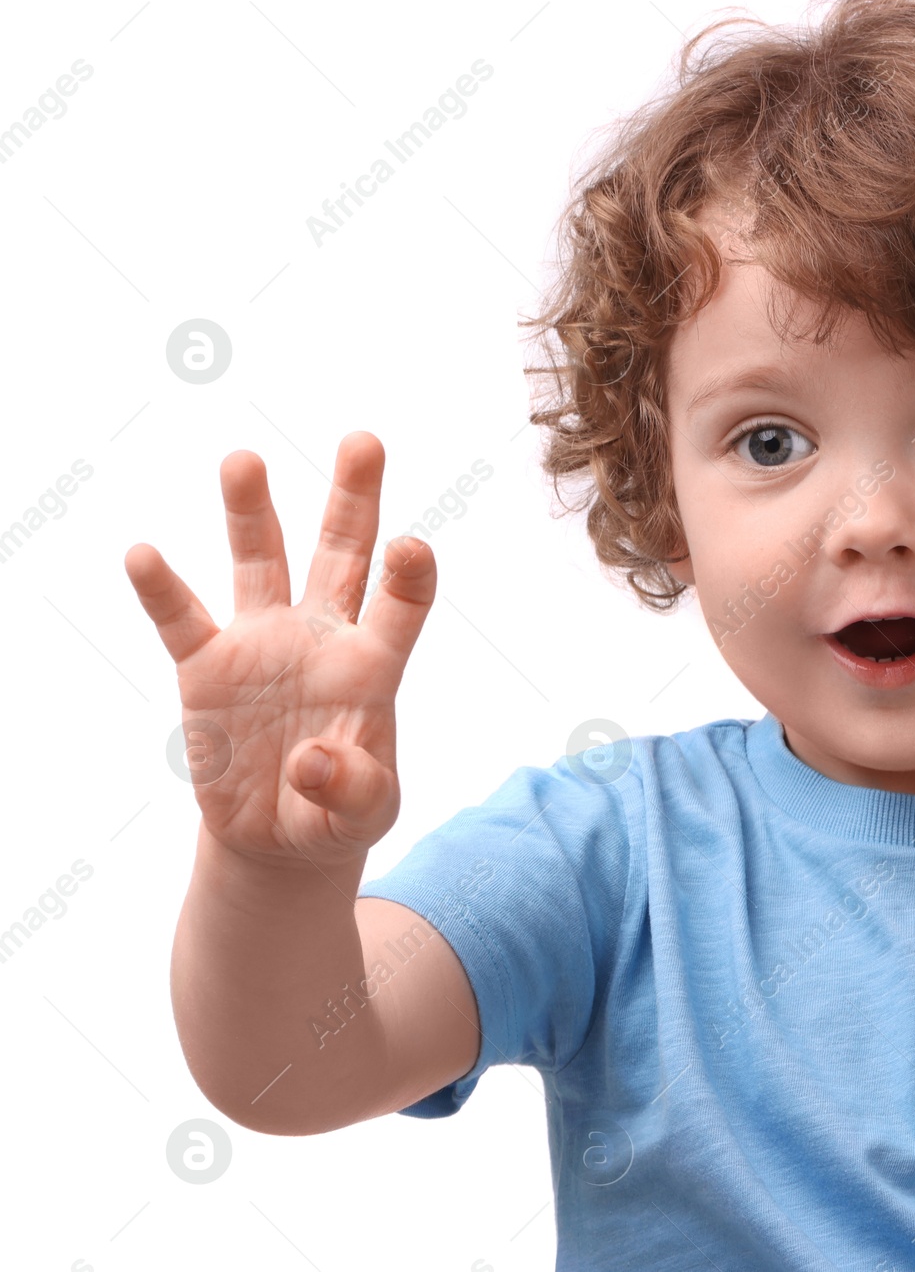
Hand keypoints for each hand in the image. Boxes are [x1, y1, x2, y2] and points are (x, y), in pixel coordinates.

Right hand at [125, 432, 435, 868]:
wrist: (281, 834)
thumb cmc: (340, 812)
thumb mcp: (364, 815)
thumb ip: (353, 790)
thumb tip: (314, 761)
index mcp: (374, 666)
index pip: (401, 607)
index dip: (409, 577)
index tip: (412, 546)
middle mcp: (322, 637)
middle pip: (342, 553)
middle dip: (354, 497)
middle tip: (365, 440)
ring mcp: (263, 644)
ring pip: (259, 563)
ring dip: (251, 513)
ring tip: (244, 460)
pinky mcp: (207, 668)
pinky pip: (182, 621)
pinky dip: (162, 591)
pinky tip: (143, 554)